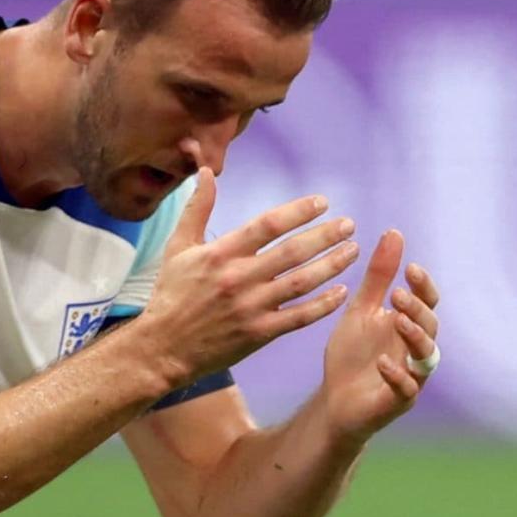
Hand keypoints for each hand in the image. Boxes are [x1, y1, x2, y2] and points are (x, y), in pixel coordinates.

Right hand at [140, 167, 358, 385]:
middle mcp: (239, 278)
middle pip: (292, 252)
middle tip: (349, 225)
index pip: (267, 225)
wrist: (163, 346)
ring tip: (353, 250)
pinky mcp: (259, 334)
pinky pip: (299, 317)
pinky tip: (341, 292)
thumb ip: (197, 208)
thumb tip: (206, 170)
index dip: (298, 211)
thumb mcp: (178, 247)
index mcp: (220, 254)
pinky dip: (323, 305)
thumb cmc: (170, 293)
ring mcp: (251, 308)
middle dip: (325, 236)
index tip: (322, 203)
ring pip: (301, 282)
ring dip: (332, 265)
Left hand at [321, 230, 441, 444]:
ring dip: (415, 336)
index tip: (411, 267)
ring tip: (398, 321)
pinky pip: (406, 388)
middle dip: (417, 308)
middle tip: (398, 294)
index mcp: (407, 324)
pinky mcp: (398, 400)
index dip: (423, 285)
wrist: (335, 399)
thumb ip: (379, 277)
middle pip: (430, 325)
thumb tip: (395, 232)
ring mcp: (410, 375)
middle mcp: (415, 349)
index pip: (426, 301)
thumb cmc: (353, 353)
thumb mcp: (362, 309)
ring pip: (426, 356)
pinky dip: (396, 375)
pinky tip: (382, 362)